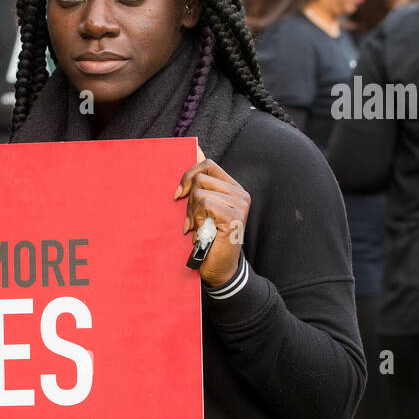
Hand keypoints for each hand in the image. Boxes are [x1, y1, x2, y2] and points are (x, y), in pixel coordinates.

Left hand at [173, 145, 249, 287]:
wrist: (217, 269)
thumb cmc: (205, 238)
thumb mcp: (198, 208)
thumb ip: (198, 183)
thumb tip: (194, 149)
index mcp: (232, 188)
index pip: (207, 164)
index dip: (188, 174)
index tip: (178, 194)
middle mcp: (240, 193)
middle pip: (200, 178)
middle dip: (188, 201)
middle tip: (191, 220)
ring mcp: (240, 204)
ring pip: (200, 192)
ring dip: (192, 213)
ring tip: (197, 228)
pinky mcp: (235, 215)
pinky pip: (205, 203)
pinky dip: (197, 218)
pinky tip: (201, 232)